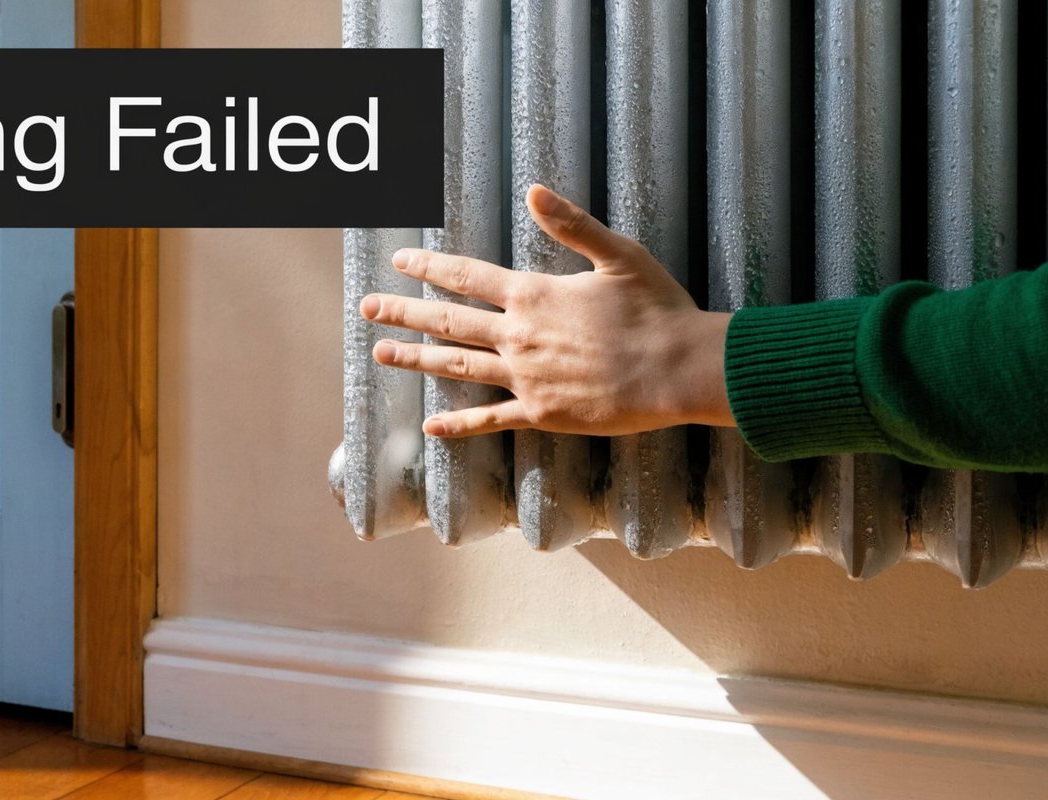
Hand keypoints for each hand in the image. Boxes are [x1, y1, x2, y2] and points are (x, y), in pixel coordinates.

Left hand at [361, 183, 735, 438]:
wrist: (679, 370)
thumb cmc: (657, 309)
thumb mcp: (619, 254)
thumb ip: (572, 224)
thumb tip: (534, 190)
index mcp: (534, 295)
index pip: (466, 278)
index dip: (430, 268)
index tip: (400, 261)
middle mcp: (519, 337)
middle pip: (448, 322)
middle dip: (404, 312)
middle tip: (368, 308)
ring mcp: (526, 379)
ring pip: (457, 367)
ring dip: (416, 359)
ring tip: (381, 354)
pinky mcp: (541, 414)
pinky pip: (490, 420)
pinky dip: (458, 424)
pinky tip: (431, 426)